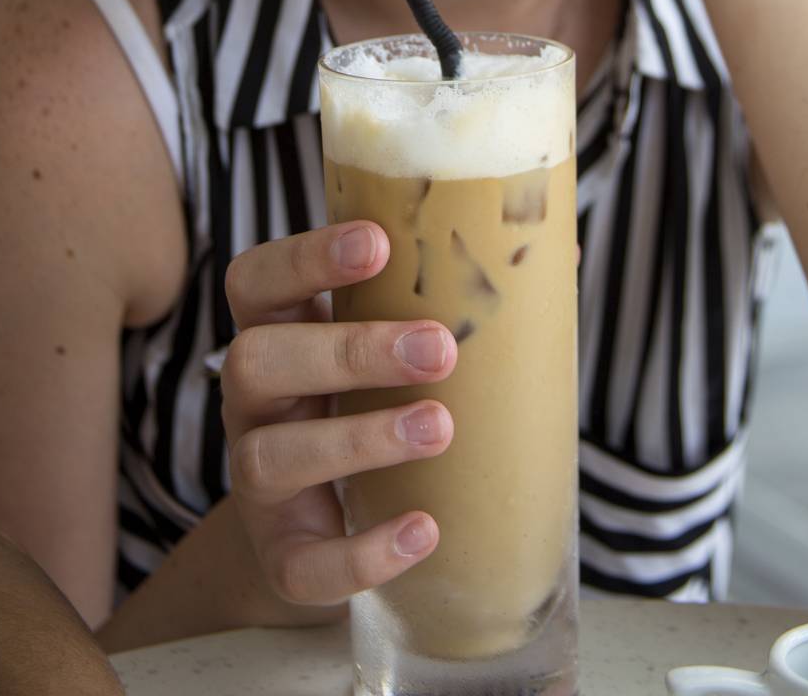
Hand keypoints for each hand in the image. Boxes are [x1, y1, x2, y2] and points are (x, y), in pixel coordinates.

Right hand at [221, 222, 456, 617]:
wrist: (324, 528)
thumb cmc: (372, 404)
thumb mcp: (388, 346)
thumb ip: (448, 299)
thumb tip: (554, 251)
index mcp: (278, 332)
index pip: (256, 280)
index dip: (304, 257)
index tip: (377, 242)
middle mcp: (253, 402)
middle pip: (256, 361)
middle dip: (349, 350)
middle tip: (438, 349)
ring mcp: (256, 482)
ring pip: (268, 457)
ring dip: (359, 439)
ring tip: (439, 427)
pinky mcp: (281, 555)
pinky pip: (302, 564)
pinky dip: (362, 552)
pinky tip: (423, 531)